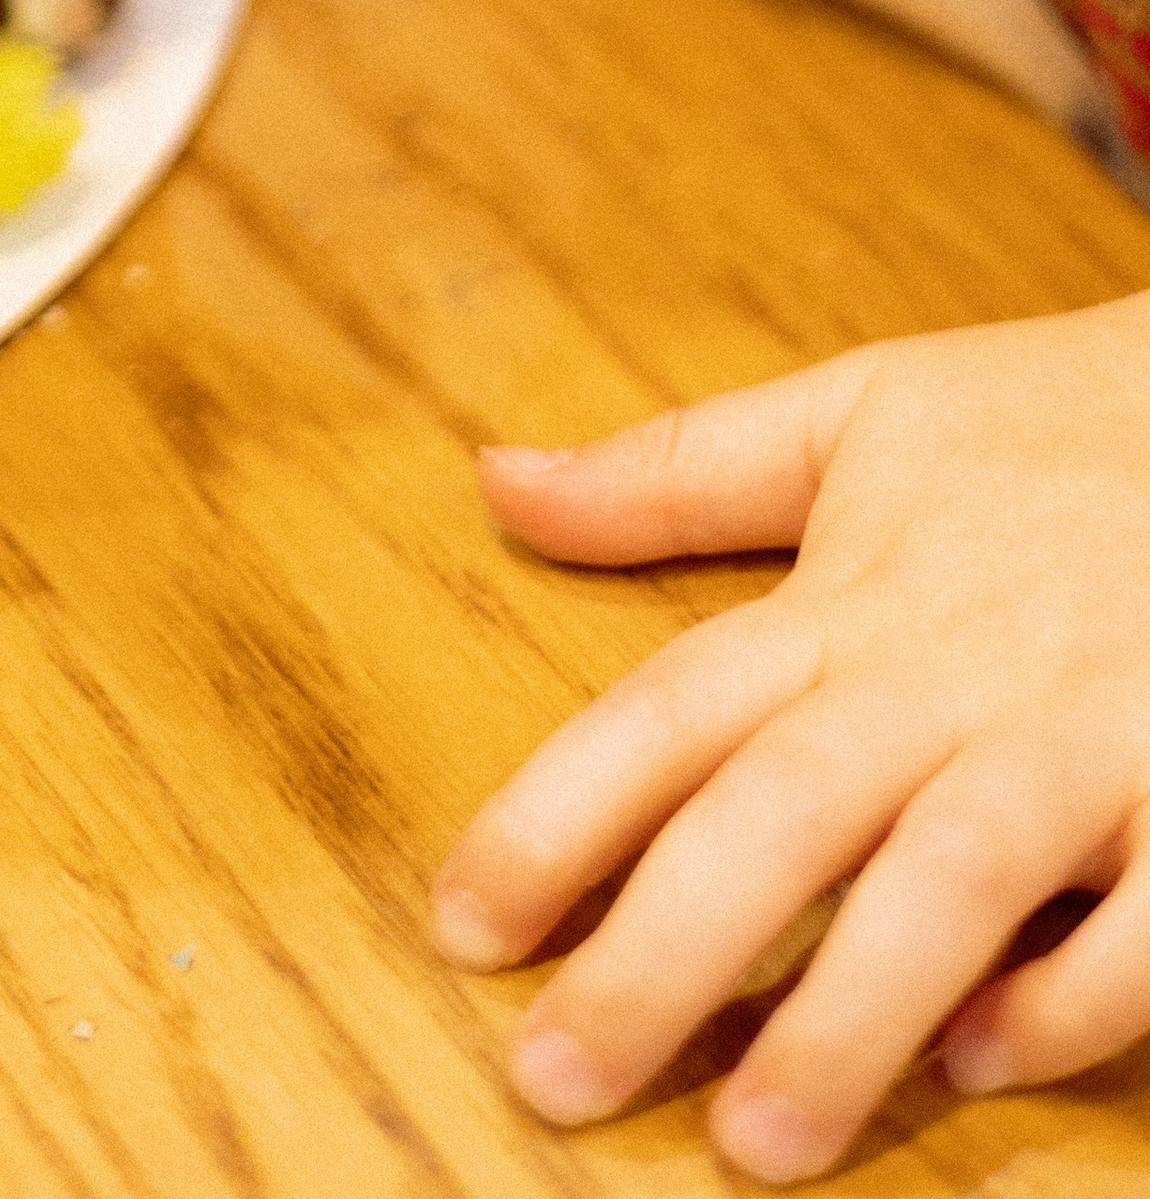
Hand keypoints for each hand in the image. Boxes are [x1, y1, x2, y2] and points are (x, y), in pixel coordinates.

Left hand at [430, 294, 1149, 1180]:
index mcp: (851, 597)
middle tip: (555, 1079)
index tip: (460, 924)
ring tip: (755, 1141)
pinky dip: (1068, 997)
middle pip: (781, 815)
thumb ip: (675, 470)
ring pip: (946, 881)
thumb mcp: (856, 415)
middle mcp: (950, 674)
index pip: (670, 711)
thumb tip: (497, 481)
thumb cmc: (1055, 423)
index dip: (556, 816)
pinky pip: (1142, 925)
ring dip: (849, 1012)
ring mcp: (1083, 740)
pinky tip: (982, 1060)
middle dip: (664, 953)